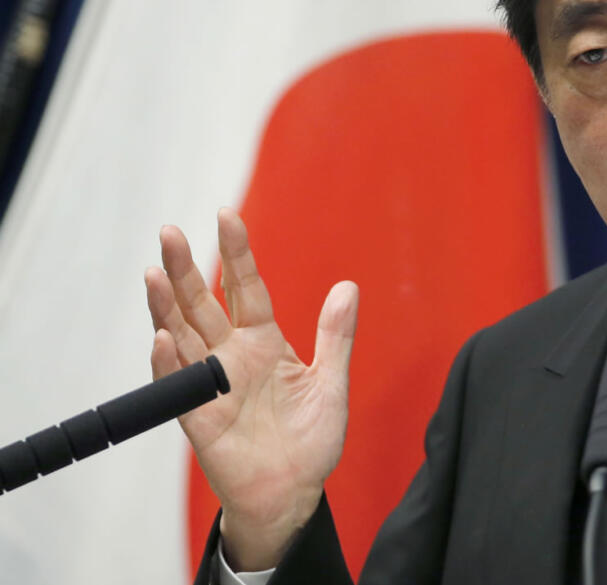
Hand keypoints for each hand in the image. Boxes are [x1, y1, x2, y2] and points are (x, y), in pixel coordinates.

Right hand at [145, 208, 357, 569]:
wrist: (294, 493)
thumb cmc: (310, 440)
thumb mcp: (330, 382)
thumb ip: (336, 337)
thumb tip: (349, 287)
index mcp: (263, 342)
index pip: (246, 288)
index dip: (236, 254)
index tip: (226, 215)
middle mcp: (230, 356)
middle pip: (202, 303)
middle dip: (186, 268)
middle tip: (170, 232)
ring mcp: (210, 385)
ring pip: (181, 336)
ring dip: (166, 306)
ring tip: (155, 272)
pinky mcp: (198, 419)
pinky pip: (178, 385)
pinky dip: (168, 362)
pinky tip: (162, 336)